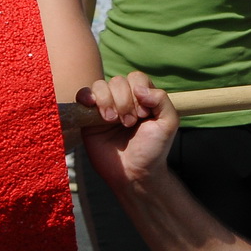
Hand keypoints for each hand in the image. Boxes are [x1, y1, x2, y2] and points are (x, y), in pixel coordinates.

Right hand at [78, 72, 178, 188]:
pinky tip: (93, 108)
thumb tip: (140, 88)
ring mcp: (105, 106)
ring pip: (100, 86)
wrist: (134, 173)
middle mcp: (123, 98)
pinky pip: (82, 95)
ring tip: (112, 121)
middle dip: (124, 101)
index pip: (137, 78)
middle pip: (118, 81)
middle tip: (129, 123)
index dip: (138, 92)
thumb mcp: (168, 123)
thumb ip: (162, 100)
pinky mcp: (88, 116)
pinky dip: (86, 96)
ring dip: (107, 101)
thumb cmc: (153, 149)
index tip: (142, 114)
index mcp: (143, 97)